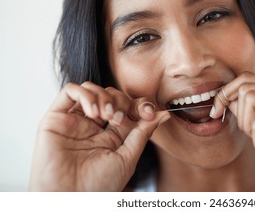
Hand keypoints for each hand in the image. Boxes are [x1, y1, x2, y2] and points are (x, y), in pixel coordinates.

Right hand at [29, 82, 169, 190]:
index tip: (148, 112)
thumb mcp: (128, 157)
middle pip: (112, 95)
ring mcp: (75, 121)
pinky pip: (70, 91)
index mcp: (111, 135)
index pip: (128, 107)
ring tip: (106, 116)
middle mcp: (93, 125)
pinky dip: (86, 95)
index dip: (139, 104)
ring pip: (92, 89)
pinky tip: (93, 112)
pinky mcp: (56, 118)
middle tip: (120, 118)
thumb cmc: (98, 185)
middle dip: (121, 101)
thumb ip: (143, 132)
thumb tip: (164, 114)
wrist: (70, 199)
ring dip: (105, 97)